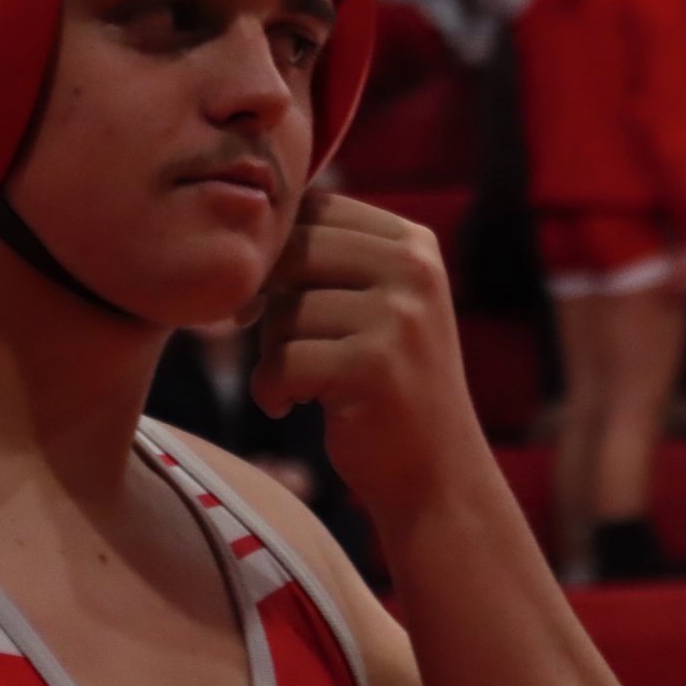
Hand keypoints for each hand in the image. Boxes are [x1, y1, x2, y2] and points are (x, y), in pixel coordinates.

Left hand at [250, 191, 484, 515]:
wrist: (437, 475)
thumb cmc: (388, 387)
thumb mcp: (380, 305)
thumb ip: (333, 258)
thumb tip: (248, 224)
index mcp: (413, 243)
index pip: (316, 210)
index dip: (275, 252)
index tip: (270, 300)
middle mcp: (413, 270)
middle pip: (294, 253)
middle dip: (266, 301)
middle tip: (273, 343)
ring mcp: (398, 317)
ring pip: (283, 312)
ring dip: (269, 354)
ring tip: (296, 382)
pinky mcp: (374, 366)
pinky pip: (282, 361)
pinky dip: (269, 390)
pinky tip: (288, 407)